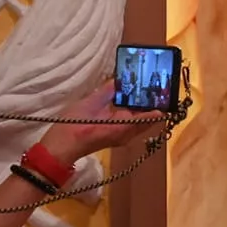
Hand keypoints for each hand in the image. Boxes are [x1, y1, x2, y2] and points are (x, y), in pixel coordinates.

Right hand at [40, 81, 166, 161]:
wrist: (60, 148)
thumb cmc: (75, 126)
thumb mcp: (92, 103)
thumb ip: (109, 89)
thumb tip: (121, 77)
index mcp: (126, 126)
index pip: (154, 115)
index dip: (161, 101)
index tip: (166, 86)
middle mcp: (129, 133)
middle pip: (149, 117)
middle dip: (153, 101)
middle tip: (155, 81)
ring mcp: (123, 136)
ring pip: (141, 119)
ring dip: (143, 105)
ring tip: (144, 85)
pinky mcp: (115, 135)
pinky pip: (131, 121)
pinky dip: (133, 109)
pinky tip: (127, 96)